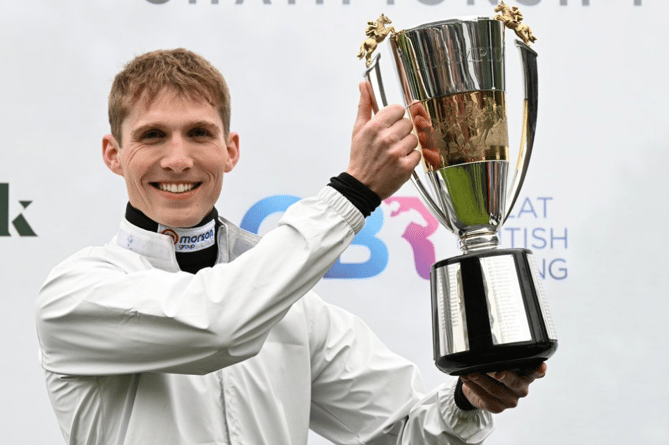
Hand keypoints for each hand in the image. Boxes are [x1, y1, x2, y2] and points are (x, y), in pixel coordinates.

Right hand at [347, 81, 419, 199]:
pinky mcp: (405, 167)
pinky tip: (399, 162)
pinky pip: (417, 154)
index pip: (398, 109)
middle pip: (408, 123)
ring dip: (407, 145)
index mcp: (374, 127)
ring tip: (394, 153)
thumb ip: (364, 106)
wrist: (361, 185)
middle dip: (401, 132)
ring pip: (414, 138)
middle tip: (390, 142)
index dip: (395, 117)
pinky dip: (410, 158)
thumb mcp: (358, 130)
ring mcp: (397, 153)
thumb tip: (363, 84)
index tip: (390, 125)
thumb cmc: (361, 157)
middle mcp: (386, 138)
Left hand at [460, 363, 546, 413]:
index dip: (538, 370)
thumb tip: (490, 341)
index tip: (540, 367)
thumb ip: (502, 356)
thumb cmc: (493, 371)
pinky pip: (484, 397)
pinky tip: (467, 378)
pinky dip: (473, 386)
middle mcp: (521, 388)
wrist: (478, 390)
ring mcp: (510, 400)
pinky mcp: (497, 407)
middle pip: (515, 383)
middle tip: (496, 372)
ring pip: (496, 389)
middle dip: (504, 376)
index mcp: (526, 375)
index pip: (536, 372)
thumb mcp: (500, 363)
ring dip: (481, 379)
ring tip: (471, 372)